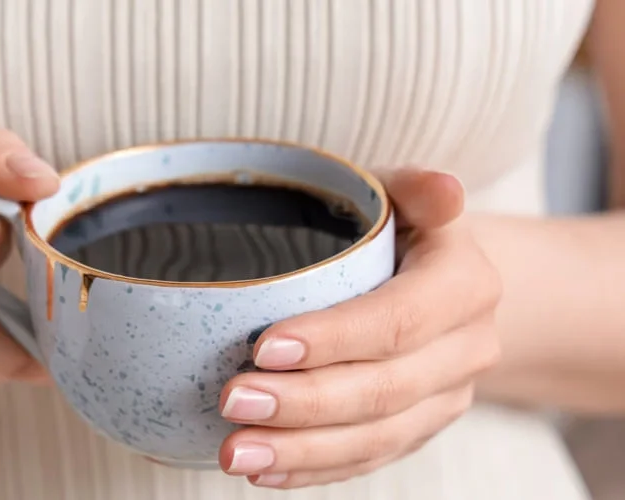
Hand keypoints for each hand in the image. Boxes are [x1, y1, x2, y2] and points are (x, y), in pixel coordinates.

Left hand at [218, 169, 502, 488]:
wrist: (443, 280)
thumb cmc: (402, 228)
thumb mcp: (405, 194)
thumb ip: (415, 188)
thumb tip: (446, 190)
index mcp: (466, 284)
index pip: (399, 320)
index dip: (334, 339)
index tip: (262, 347)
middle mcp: (467, 348)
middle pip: (384, 389)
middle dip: (304, 403)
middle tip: (232, 400)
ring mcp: (445, 397)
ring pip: (376, 437)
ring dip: (301, 450)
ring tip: (235, 451)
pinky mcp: (419, 427)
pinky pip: (368, 459)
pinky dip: (313, 469)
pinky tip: (264, 470)